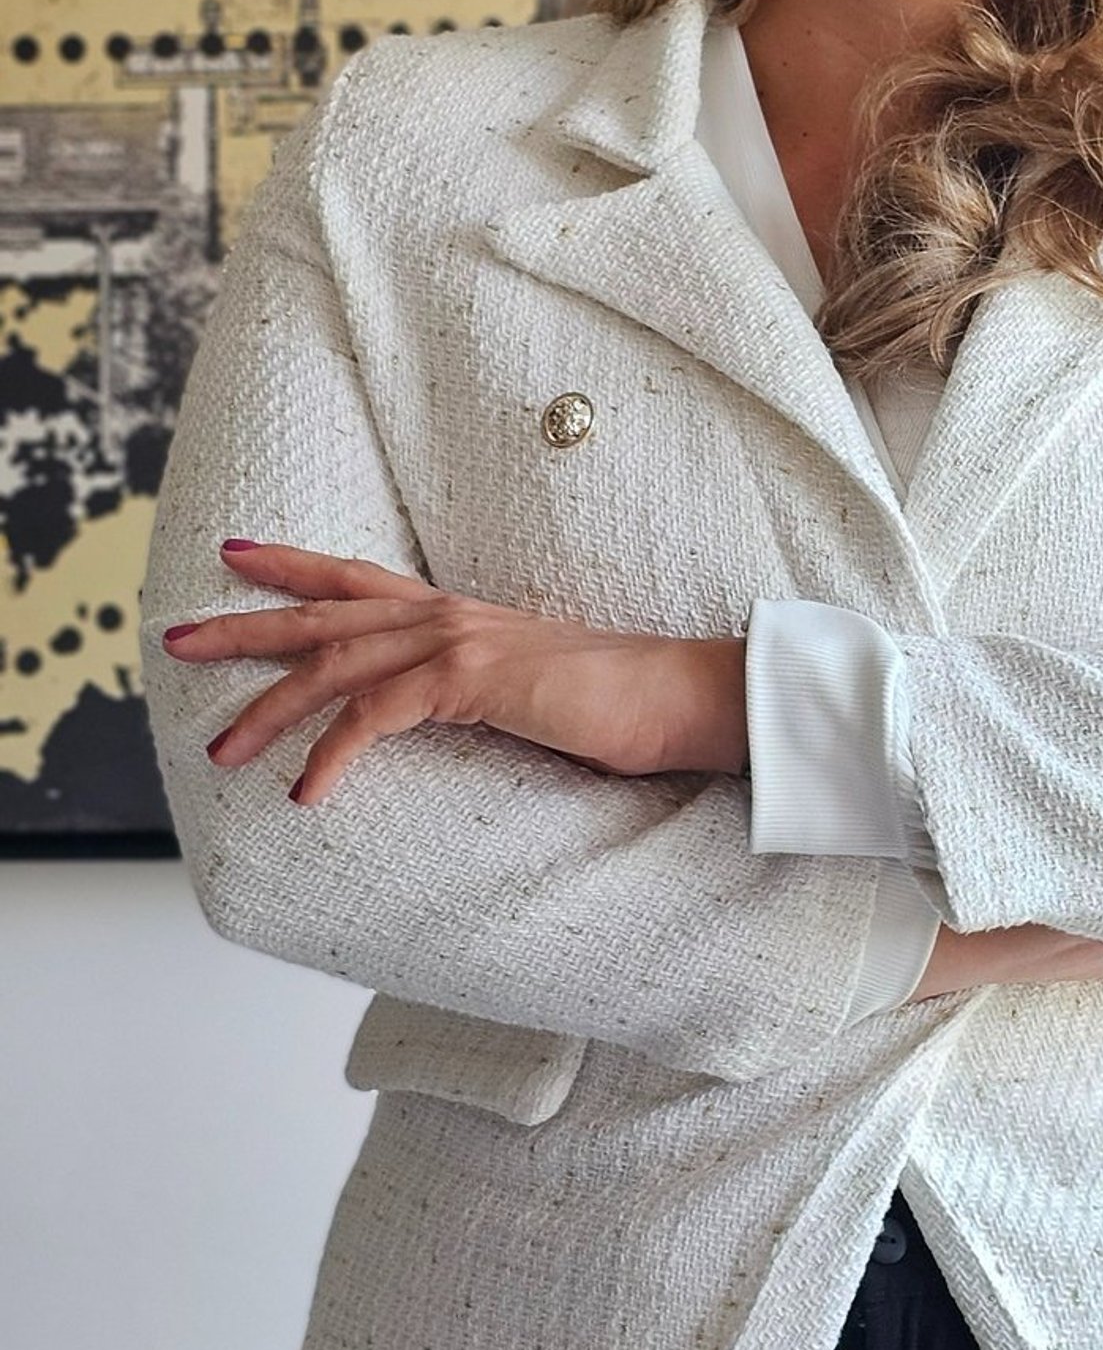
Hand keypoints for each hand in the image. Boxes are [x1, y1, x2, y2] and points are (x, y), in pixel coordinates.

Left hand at [161, 540, 732, 805]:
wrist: (680, 697)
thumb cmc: (620, 705)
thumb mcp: (532, 694)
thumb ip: (480, 694)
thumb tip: (443, 719)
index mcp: (460, 615)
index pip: (359, 579)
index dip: (293, 564)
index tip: (237, 556)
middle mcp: (449, 615)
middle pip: (323, 612)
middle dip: (243, 627)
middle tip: (176, 636)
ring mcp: (457, 640)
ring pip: (335, 664)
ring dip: (270, 709)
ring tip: (221, 749)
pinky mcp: (470, 678)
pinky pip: (376, 716)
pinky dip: (332, 754)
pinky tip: (307, 793)